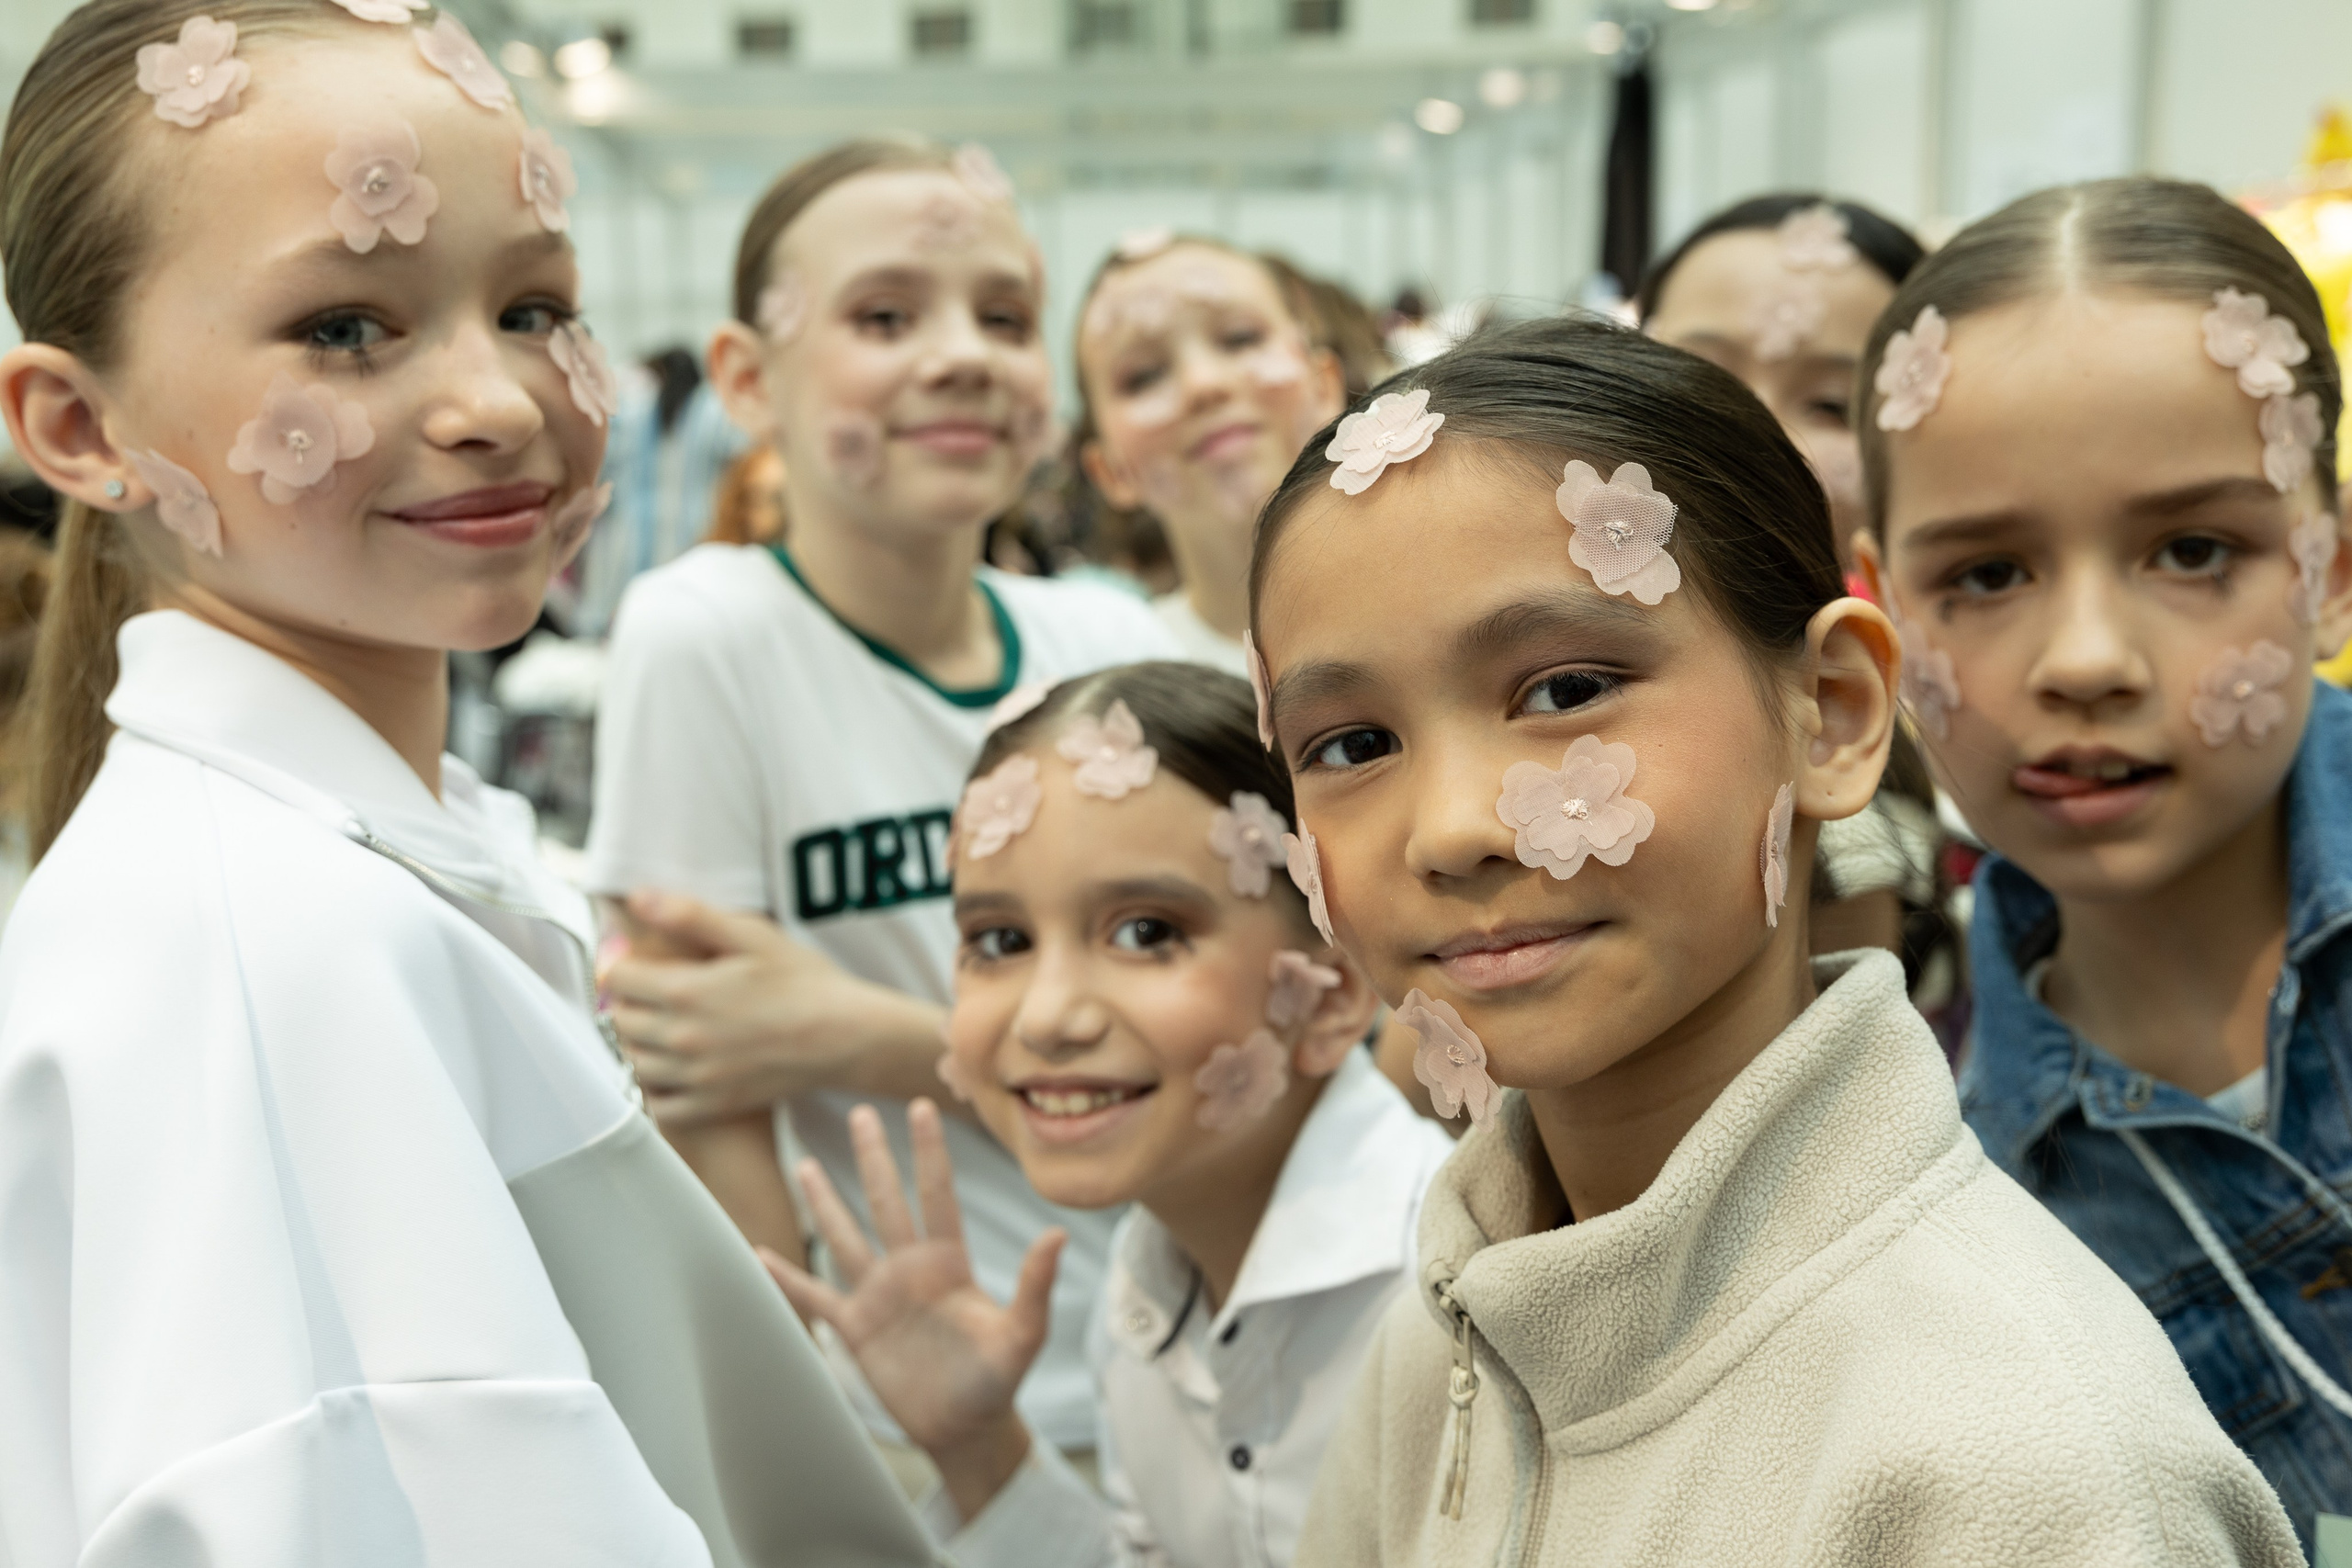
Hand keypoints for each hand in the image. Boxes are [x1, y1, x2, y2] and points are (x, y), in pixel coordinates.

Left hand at [603, 890, 943, 1125]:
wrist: (844, 1037)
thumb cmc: (805, 983)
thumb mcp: (751, 935)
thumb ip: (690, 916)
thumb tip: (637, 898)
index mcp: (685, 992)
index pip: (615, 978)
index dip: (621, 963)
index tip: (636, 959)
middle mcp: (681, 1038)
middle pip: (619, 1019)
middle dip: (629, 1000)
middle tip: (654, 989)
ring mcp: (695, 1076)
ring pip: (633, 1061)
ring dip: (639, 1041)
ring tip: (665, 1024)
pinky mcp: (711, 1104)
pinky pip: (658, 1105)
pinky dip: (656, 1088)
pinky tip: (675, 1068)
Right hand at [762, 1100, 1062, 1519]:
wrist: (966, 1428)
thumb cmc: (998, 1380)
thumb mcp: (1023, 1333)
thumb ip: (1035, 1284)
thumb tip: (1058, 1233)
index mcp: (949, 1262)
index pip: (937, 1193)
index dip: (929, 1151)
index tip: (922, 1105)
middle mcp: (910, 1268)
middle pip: (887, 1200)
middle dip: (873, 1157)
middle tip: (860, 1112)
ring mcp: (879, 1295)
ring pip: (846, 1236)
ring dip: (825, 1202)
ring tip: (805, 1162)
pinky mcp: (856, 1328)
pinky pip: (814, 1296)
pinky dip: (786, 1277)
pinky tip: (759, 1254)